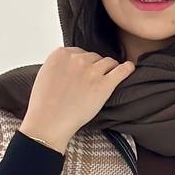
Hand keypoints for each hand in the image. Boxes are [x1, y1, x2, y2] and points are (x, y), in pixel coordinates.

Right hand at [20, 46, 134, 151]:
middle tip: (93, 82)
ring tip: (108, 80)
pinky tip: (130, 69)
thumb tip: (72, 66)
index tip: (84, 73)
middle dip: (96, 68)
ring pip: (109, 62)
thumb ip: (60, 66)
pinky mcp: (104, 85)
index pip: (80, 52)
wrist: (49, 121)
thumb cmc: (44, 104)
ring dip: (110, 70)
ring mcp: (92, 71)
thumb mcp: (46, 74)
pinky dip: (127, 69)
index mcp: (61, 54)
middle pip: (95, 57)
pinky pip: (122, 70)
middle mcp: (77, 59)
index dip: (84, 64)